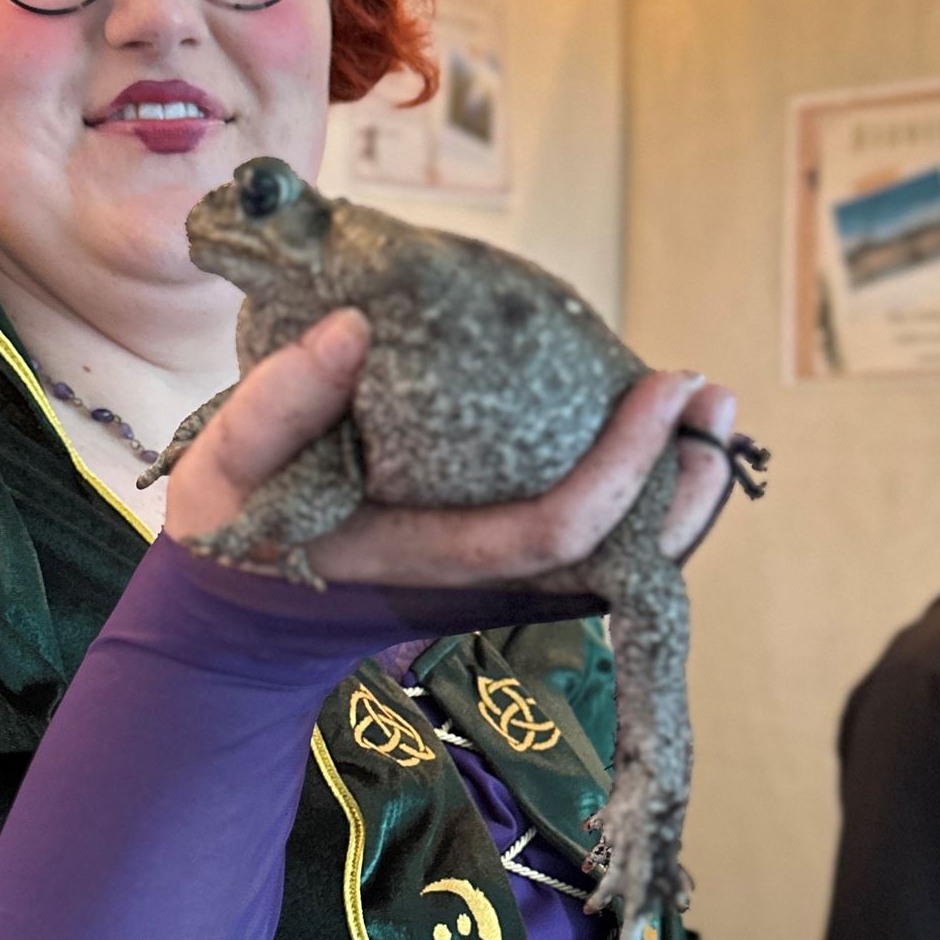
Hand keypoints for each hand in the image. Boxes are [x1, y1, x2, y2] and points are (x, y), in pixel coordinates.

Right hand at [164, 307, 742, 583]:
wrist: (236, 607)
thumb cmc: (233, 531)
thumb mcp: (227, 470)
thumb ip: (278, 405)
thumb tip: (354, 331)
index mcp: (434, 553)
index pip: (560, 526)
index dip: (626, 465)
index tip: (663, 387)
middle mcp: (484, 571)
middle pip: (619, 553)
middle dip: (679, 482)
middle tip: (711, 395)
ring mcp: (497, 566)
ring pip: (616, 547)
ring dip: (669, 482)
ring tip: (706, 404)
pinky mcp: (495, 546)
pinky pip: (587, 522)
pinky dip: (630, 479)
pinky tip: (648, 422)